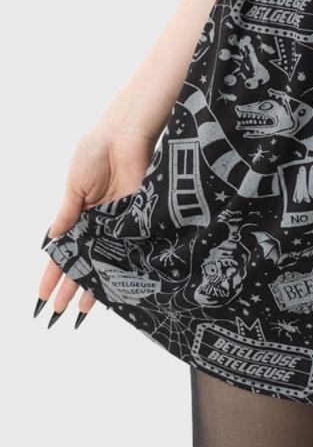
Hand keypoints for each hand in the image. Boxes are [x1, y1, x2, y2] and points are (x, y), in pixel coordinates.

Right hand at [36, 125, 155, 327]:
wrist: (124, 134)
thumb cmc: (96, 151)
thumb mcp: (74, 185)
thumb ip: (67, 214)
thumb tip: (53, 239)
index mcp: (80, 211)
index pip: (63, 249)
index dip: (52, 272)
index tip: (42, 296)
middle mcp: (99, 220)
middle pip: (82, 260)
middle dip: (69, 286)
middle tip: (58, 313)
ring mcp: (118, 221)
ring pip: (103, 260)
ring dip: (92, 284)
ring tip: (80, 311)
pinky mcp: (137, 217)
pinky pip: (126, 247)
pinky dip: (119, 266)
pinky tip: (112, 286)